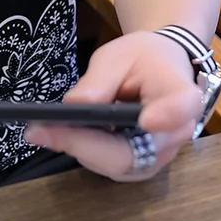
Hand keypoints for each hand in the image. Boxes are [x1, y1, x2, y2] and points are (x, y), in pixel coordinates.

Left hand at [25, 31, 201, 180]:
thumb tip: (74, 106)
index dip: (167, 116)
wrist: (161, 69)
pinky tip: (54, 134)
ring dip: (76, 148)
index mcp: (180, 94)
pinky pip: (110, 164)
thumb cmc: (143, 57)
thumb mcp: (118, 56)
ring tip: (39, 130)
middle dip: (83, 143)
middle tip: (39, 130)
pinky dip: (81, 150)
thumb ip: (99, 80)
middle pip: (133, 151)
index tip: (146, 119)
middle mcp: (176, 134)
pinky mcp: (140, 164)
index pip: (181, 107)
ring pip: (116, 163)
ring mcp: (159, 155)